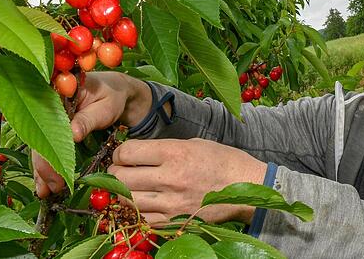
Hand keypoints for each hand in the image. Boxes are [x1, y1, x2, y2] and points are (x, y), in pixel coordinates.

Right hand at [33, 71, 151, 197]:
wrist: (116, 91)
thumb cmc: (113, 96)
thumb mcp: (105, 106)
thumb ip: (88, 119)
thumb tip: (72, 135)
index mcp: (57, 94)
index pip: (47, 124)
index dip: (49, 150)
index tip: (57, 172)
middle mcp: (47, 106)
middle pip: (40, 138)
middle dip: (45, 165)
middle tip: (53, 188)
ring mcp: (48, 118)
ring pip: (40, 146)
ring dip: (42, 170)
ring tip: (45, 191)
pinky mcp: (53, 129)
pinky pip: (46, 148)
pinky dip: (46, 165)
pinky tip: (44, 183)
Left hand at [107, 138, 266, 225]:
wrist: (247, 187)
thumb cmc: (222, 160)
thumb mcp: (194, 143)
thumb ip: (164, 148)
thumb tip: (137, 153)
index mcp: (175, 152)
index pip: (127, 152)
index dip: (120, 152)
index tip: (124, 154)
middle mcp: (170, 177)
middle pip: (120, 177)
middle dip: (116, 172)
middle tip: (122, 170)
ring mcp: (171, 202)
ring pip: (127, 200)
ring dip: (123, 193)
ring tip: (131, 187)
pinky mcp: (175, 221)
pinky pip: (142, 219)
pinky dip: (137, 211)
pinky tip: (144, 203)